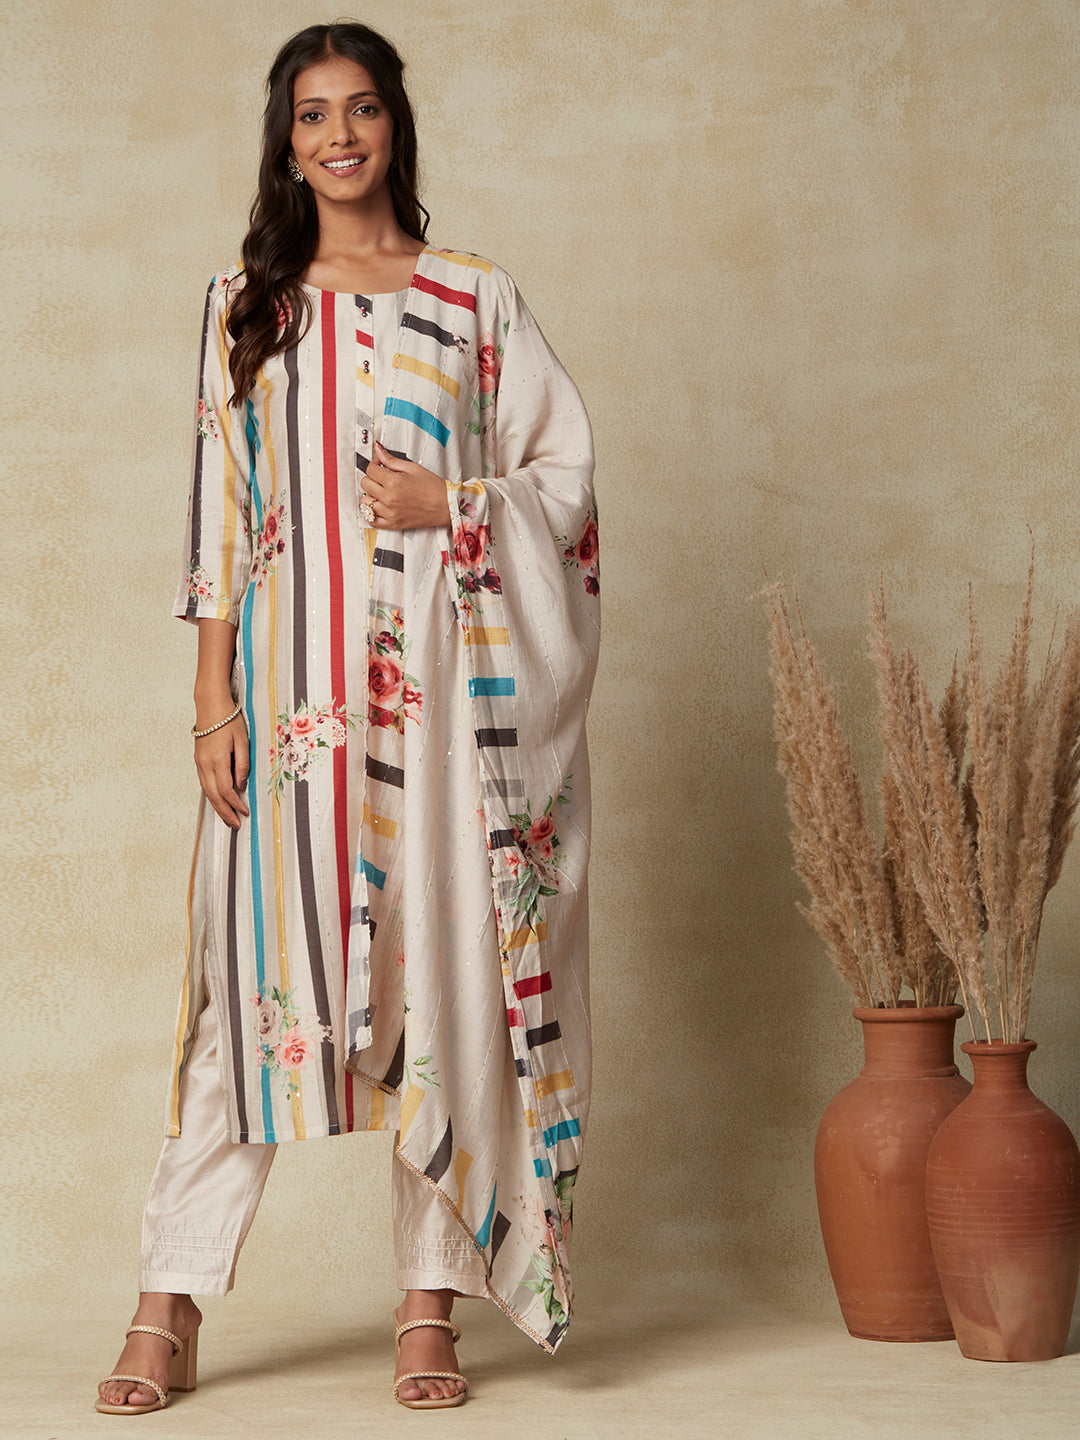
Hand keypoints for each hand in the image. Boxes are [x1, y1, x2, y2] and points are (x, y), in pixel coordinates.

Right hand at [194, 711, 249, 829]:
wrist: (210, 706)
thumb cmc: (229, 720)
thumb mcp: (242, 741)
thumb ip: (242, 765)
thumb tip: (241, 786)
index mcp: (217, 760)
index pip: (227, 790)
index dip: (236, 804)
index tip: (246, 813)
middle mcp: (205, 765)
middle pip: (214, 796)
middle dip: (225, 813)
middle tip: (235, 825)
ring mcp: (199, 763)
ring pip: (207, 792)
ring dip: (217, 807)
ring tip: (227, 819)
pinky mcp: (198, 761)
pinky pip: (204, 784)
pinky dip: (211, 796)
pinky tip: (219, 801)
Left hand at [361, 441, 450, 528]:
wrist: (446, 506)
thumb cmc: (433, 488)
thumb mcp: (412, 468)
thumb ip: (392, 460)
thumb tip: (379, 450)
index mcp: (393, 482)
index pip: (370, 470)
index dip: (374, 464)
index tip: (380, 465)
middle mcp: (389, 498)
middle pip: (365, 485)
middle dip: (372, 478)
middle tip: (381, 478)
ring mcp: (389, 513)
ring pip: (365, 503)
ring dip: (371, 495)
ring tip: (382, 492)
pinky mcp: (393, 524)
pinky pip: (372, 520)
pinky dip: (371, 513)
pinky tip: (379, 506)